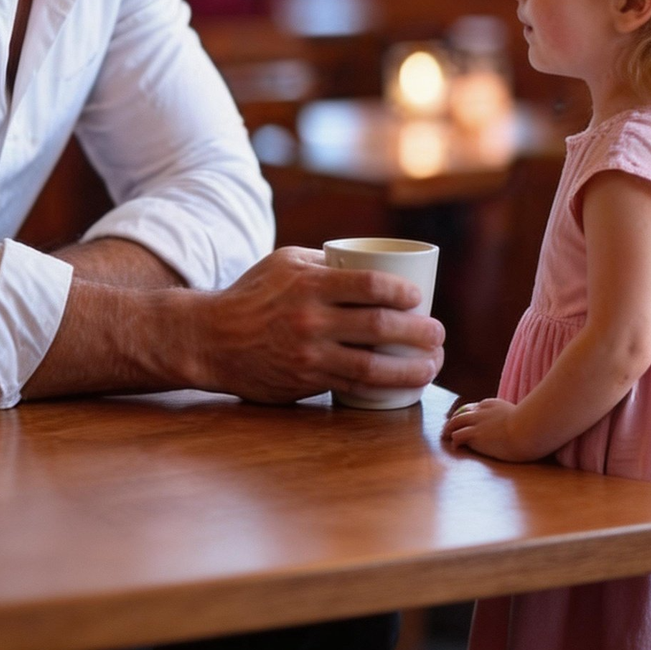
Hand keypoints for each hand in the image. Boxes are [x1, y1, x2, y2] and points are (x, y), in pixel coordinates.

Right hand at [192, 247, 444, 403]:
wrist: (211, 338)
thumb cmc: (252, 295)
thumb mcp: (285, 263)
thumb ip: (326, 263)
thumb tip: (371, 262)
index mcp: (310, 283)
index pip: (371, 285)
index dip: (404, 293)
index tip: (419, 298)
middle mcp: (311, 319)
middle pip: (381, 327)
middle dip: (421, 332)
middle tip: (439, 334)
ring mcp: (309, 354)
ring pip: (374, 366)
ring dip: (412, 367)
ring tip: (434, 364)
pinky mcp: (306, 381)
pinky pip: (355, 386)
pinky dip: (387, 386)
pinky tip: (405, 383)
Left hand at [441, 398, 531, 460]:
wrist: (528, 429)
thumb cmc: (531, 426)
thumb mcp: (522, 416)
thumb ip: (517, 417)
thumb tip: (525, 424)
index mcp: (494, 404)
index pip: (477, 407)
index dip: (470, 414)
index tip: (467, 420)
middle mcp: (482, 411)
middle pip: (462, 412)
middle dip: (454, 420)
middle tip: (449, 427)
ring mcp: (477, 422)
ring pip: (456, 422)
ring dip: (449, 429)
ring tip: (445, 436)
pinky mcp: (475, 434)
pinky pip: (458, 437)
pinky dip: (455, 441)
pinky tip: (455, 447)